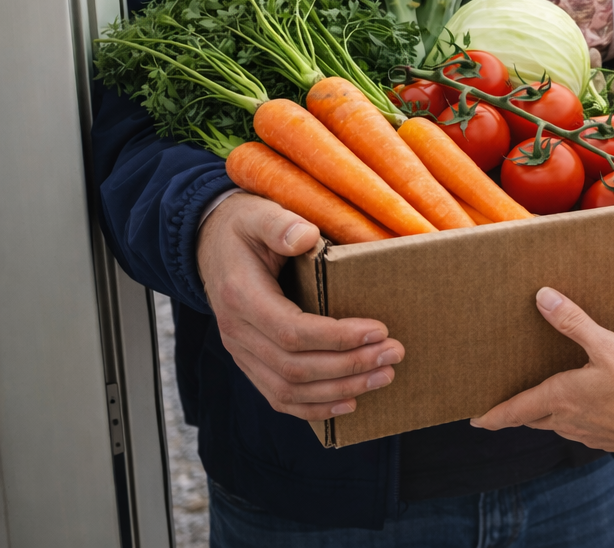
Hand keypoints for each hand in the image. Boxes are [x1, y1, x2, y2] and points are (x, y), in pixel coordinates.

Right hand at [196, 193, 403, 419]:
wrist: (211, 245)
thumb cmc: (242, 228)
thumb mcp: (257, 214)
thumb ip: (279, 224)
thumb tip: (305, 237)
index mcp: (240, 297)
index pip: (292, 331)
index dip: (337, 337)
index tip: (379, 330)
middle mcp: (237, 332)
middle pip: (296, 367)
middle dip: (350, 366)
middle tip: (394, 353)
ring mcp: (241, 352)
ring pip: (289, 389)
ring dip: (340, 389)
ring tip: (384, 376)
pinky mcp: (251, 361)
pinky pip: (279, 396)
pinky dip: (314, 407)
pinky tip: (349, 402)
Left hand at [471, 288, 613, 469]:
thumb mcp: (606, 346)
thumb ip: (573, 322)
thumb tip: (542, 297)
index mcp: (559, 398)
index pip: (514, 412)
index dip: (492, 416)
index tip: (475, 419)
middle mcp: (566, 420)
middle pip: (531, 419)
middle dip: (516, 412)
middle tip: (504, 405)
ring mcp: (586, 432)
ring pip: (554, 425)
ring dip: (543, 414)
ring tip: (542, 398)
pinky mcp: (605, 438)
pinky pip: (578, 428)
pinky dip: (570, 418)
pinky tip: (584, 405)